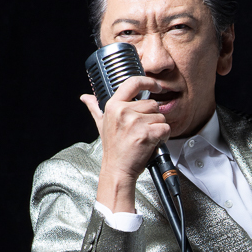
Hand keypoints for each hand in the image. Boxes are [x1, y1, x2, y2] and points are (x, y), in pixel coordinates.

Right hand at [81, 76, 172, 212]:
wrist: (118, 169)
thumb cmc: (113, 148)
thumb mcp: (101, 124)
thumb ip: (95, 108)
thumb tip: (86, 97)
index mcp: (114, 105)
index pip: (133, 83)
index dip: (147, 81)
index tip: (155, 85)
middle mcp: (124, 111)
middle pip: (152, 103)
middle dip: (152, 117)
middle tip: (142, 130)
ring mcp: (136, 122)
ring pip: (160, 116)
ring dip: (158, 127)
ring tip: (146, 137)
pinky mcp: (147, 133)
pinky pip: (165, 128)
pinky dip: (164, 136)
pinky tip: (153, 142)